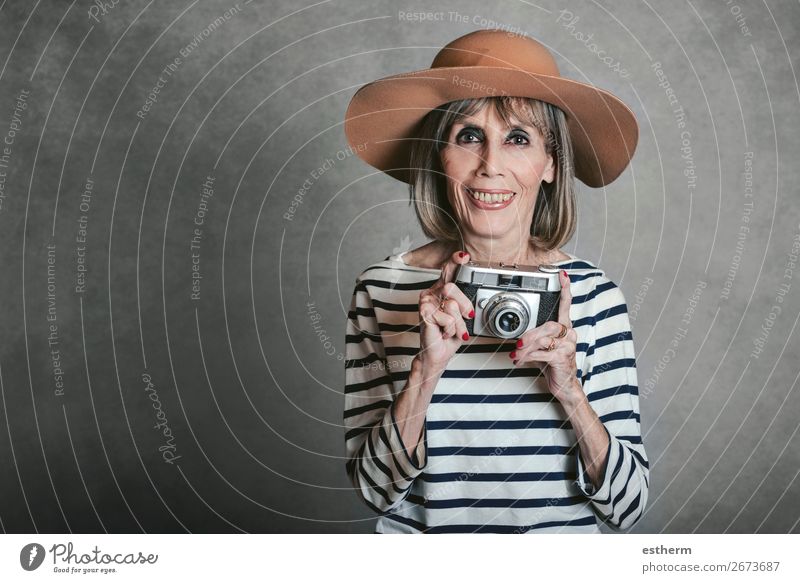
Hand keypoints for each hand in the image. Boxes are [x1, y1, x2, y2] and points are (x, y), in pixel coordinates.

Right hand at [416, 250, 474, 377]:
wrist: (438, 354)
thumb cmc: (449, 335)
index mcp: (441, 290)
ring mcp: (426, 301)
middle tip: (466, 317)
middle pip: (453, 287)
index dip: (455, 260)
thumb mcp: (462, 317)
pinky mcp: (424, 312)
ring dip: (458, 323)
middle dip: (464, 306)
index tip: (463, 256)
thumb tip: (471, 300)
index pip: (447, 270)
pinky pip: (447, 318)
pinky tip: (443, 332)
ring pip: (452, 305)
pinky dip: (450, 329)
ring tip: (452, 330)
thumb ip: (464, 304)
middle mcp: (432, 293)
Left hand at [509, 270, 581, 402]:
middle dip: (529, 335)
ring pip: (542, 339)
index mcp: (565, 328)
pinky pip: (542, 353)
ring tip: (516, 354)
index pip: (566, 305)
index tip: (562, 275)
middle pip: (547, 325)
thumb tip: (517, 335)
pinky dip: (527, 356)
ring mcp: (568, 346)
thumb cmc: (553, 364)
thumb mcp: (542, 347)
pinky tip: (520, 360)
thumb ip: (534, 337)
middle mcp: (569, 334)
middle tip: (517, 343)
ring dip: (525, 348)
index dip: (564, 289)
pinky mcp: (563, 357)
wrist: (564, 385)